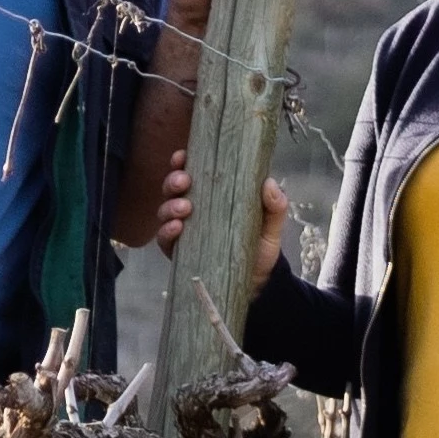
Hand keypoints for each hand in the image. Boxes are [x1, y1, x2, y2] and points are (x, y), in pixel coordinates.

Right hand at [145, 168, 287, 271]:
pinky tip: (177, 228)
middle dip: (174, 180)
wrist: (257, 281)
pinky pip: (164, 239)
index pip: (192, 173)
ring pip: (165, 211)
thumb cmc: (258, 246)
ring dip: (171, 206)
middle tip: (185, 182)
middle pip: (172, 188)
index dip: (182, 162)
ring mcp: (183, 230)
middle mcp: (193, 209)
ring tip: (185, 208)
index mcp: (212, 195)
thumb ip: (274, 206)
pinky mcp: (178, 252)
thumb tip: (269, 183)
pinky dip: (167, 231)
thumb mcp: (270, 225)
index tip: (183, 156)